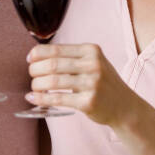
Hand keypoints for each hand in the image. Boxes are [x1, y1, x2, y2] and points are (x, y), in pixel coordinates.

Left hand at [25, 43, 141, 127]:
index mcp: (91, 50)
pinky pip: (58, 98)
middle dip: (35, 70)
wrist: (124, 106)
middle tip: (32, 76)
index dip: (37, 53)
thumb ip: (71, 58)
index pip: (56, 48)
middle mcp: (93, 64)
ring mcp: (92, 83)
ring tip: (34, 88)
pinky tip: (33, 98)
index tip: (29, 59)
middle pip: (52, 64)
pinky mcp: (89, 102)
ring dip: (37, 85)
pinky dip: (41, 99)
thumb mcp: (93, 62)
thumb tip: (36, 56)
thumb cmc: (103, 83)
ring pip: (53, 81)